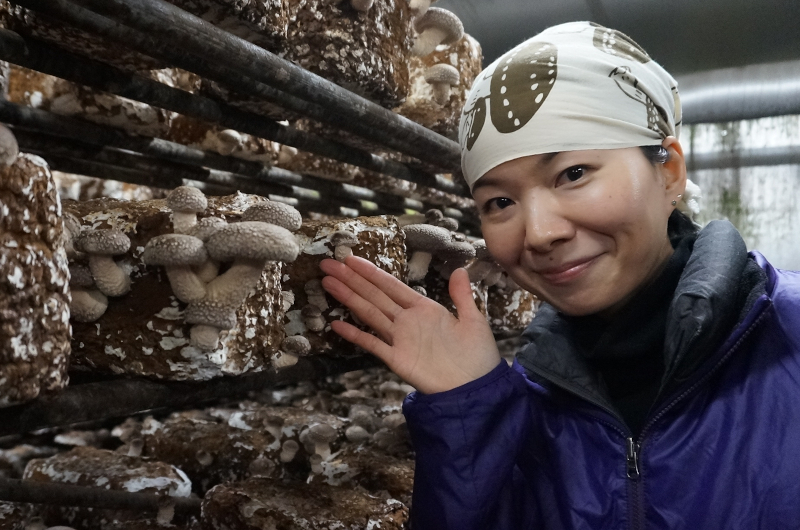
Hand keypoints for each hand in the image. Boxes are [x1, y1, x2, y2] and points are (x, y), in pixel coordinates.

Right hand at [319, 256, 500, 394]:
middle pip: (374, 295)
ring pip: (369, 313)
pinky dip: (355, 334)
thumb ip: (462, 296)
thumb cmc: (478, 355)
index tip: (351, 258)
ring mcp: (400, 339)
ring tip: (328, 282)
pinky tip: (336, 325)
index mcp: (424, 308)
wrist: (476, 388)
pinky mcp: (397, 359)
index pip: (392, 285)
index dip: (371, 272)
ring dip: (349, 298)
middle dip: (351, 279)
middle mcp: (407, 320)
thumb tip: (460, 269)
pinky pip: (372, 344)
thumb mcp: (473, 320)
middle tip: (327, 263)